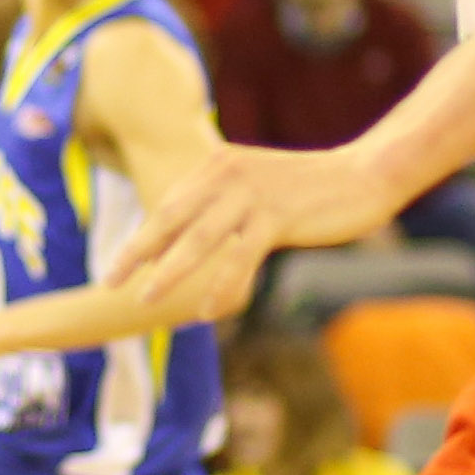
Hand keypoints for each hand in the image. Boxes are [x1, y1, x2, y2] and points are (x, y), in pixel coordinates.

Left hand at [108, 142, 395, 320]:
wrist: (365, 175)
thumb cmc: (311, 188)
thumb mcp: (258, 186)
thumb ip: (223, 203)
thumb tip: (191, 235)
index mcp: (219, 164)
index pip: (169, 204)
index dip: (143, 237)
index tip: (121, 264)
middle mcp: (227, 173)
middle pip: (170, 217)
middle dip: (136, 252)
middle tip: (110, 280)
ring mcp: (251, 194)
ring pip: (198, 240)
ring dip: (168, 273)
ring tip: (146, 300)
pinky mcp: (277, 216)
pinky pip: (239, 258)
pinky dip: (219, 285)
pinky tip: (205, 311)